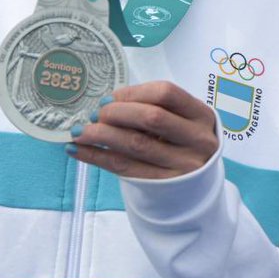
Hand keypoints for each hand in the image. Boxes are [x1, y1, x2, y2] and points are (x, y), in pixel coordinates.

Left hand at [66, 81, 218, 178]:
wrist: (196, 185)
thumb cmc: (179, 143)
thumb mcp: (179, 121)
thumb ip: (152, 108)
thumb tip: (106, 103)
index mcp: (201, 116)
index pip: (166, 93)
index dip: (133, 92)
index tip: (110, 97)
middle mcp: (197, 140)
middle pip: (151, 118)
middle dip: (116, 113)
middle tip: (95, 114)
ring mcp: (184, 166)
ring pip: (135, 144)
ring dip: (100, 135)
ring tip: (78, 131)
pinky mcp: (164, 186)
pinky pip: (124, 168)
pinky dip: (97, 156)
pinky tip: (77, 150)